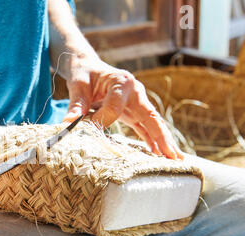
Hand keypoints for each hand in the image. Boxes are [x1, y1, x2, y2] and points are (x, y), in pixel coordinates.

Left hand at [62, 56, 183, 159]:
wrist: (88, 67)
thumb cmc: (84, 74)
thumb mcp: (78, 86)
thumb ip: (76, 105)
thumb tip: (68, 124)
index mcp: (122, 82)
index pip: (116, 107)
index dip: (103, 121)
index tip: (90, 130)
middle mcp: (135, 92)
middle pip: (151, 116)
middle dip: (162, 137)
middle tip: (173, 157)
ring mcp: (137, 102)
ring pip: (153, 123)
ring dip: (164, 142)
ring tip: (176, 160)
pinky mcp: (133, 111)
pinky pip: (145, 127)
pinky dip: (152, 140)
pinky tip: (159, 155)